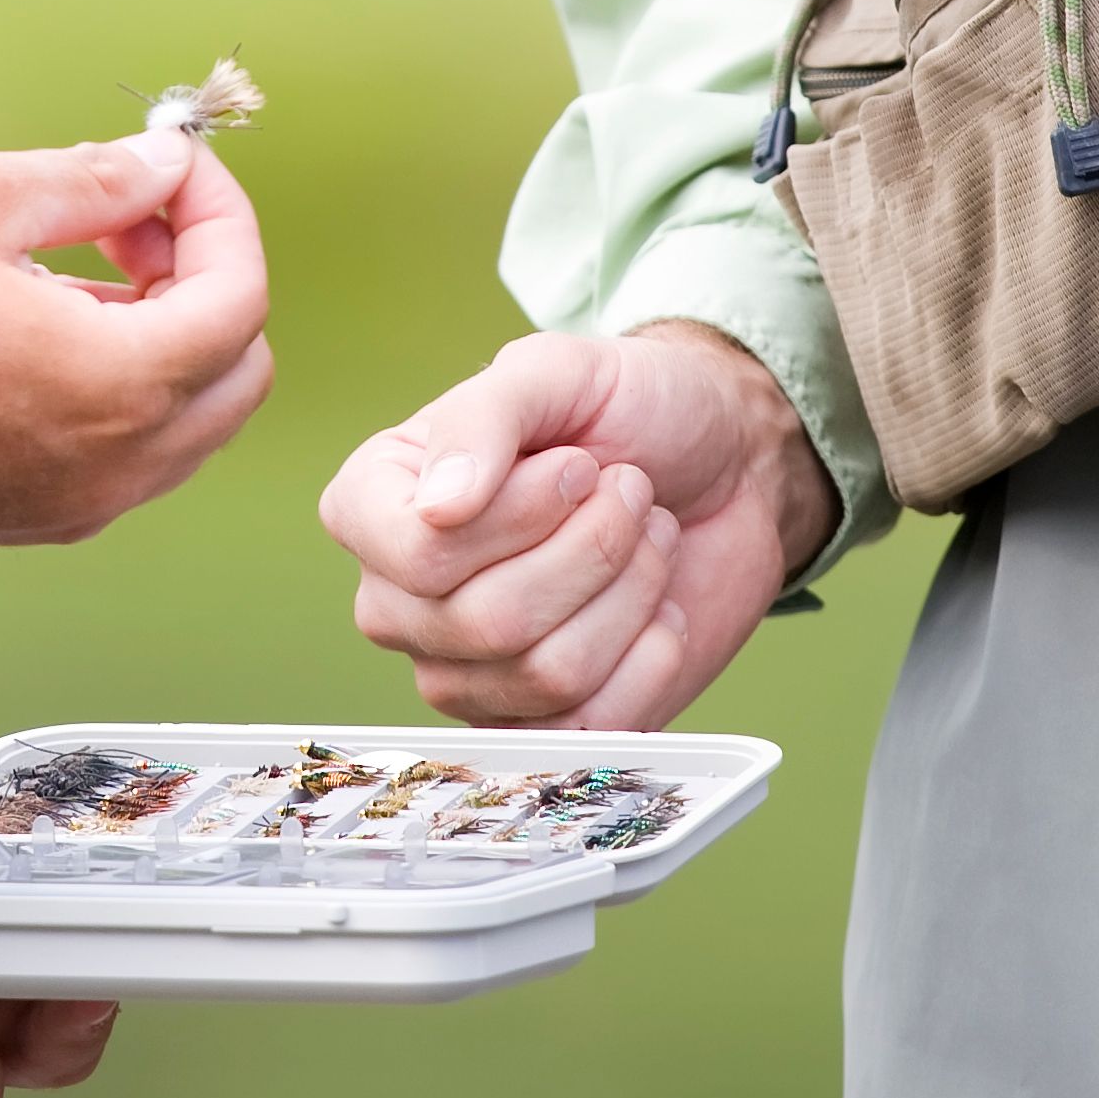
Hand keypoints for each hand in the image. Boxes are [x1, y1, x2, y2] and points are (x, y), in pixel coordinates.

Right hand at [0, 135, 270, 551]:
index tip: (168, 166)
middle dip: (204, 275)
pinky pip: (134, 448)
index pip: (242, 294)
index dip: (219, 213)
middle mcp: (124, 462)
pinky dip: (125, 382)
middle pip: (238, 364)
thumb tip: (165, 166)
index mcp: (120, 385)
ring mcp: (88, 503)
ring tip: (72, 270)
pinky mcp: (45, 520)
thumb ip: (89, 179)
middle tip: (124, 221)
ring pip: (191, 412)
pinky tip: (40, 329)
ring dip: (165, 331)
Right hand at [319, 324, 834, 728]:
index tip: (576, 464)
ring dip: (630, 590)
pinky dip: (651, 656)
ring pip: (549, 674)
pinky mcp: (541, 723)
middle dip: (595, 547)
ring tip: (647, 537)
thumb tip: (438, 508)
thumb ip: (482, 419)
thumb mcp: (556, 372)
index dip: (521, 515)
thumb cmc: (627, 407)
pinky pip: (590, 725)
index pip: (422, 554)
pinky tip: (657, 608)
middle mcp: (402, 601)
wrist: (723, 466)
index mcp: (375, 506)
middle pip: (491, 622)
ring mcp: (466, 674)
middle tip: (629, 490)